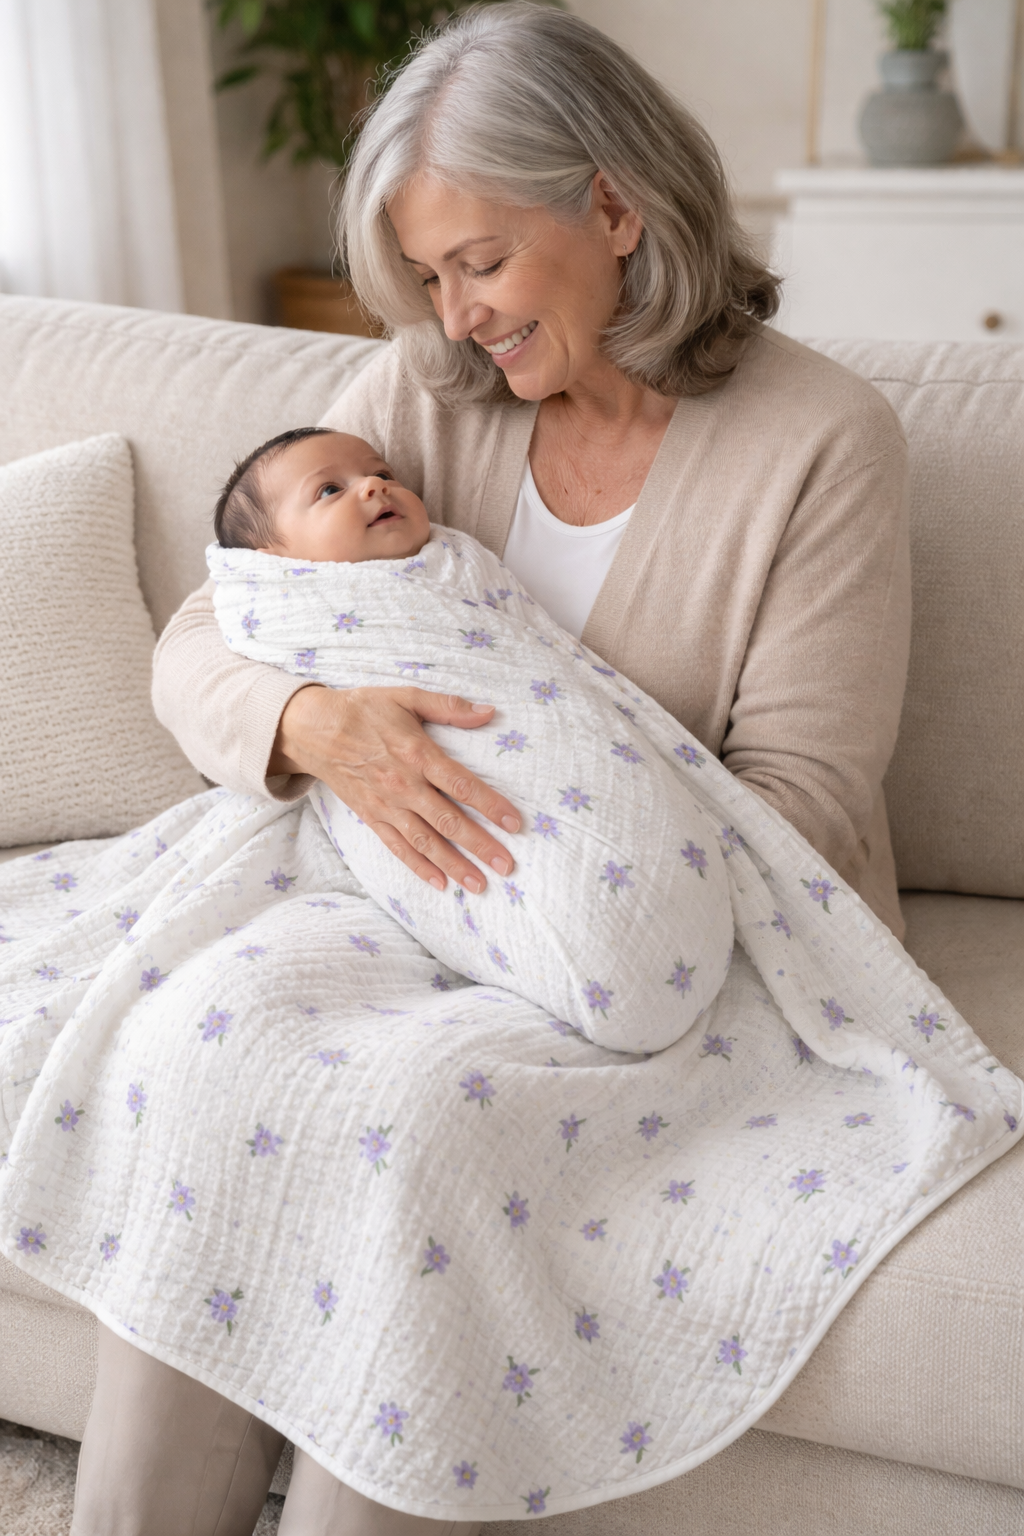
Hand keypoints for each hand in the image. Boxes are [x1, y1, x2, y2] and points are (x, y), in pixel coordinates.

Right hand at [269, 685, 519, 892]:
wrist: (314, 729)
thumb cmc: (364, 709)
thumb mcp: (407, 696)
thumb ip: (449, 706)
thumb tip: (489, 711)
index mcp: (418, 755)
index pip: (462, 785)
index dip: (491, 805)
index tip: (514, 823)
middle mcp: (404, 786)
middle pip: (448, 821)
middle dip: (480, 845)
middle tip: (507, 865)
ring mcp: (387, 806)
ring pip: (426, 842)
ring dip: (454, 865)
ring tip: (480, 884)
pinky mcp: (372, 818)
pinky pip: (398, 847)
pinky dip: (419, 867)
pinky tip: (439, 883)